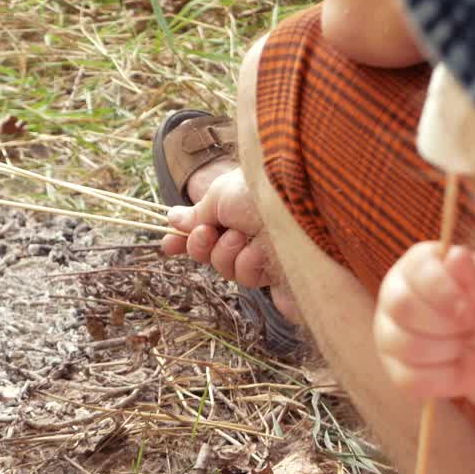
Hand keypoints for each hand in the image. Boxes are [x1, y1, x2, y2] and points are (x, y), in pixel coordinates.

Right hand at [160, 168, 272, 289]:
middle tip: (207, 233)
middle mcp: (249, 229)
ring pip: (225, 267)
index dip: (183, 238)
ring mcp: (263, 252)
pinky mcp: (276, 273)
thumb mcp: (221, 195)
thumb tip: (171, 217)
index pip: (203, 226)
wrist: (306, 212)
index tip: (167, 245)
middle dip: (201, 245)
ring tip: (244, 236)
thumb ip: (197, 213)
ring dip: (227, 252)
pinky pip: (246, 278)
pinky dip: (249, 263)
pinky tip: (262, 251)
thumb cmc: (261, 195)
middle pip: (208, 252)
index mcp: (236, 206)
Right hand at [374, 243, 474, 399]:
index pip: (415, 276)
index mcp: (415, 267)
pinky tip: (455, 364)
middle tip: (469, 326)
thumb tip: (458, 256)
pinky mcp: (395, 368)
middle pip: (403, 308)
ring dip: (448, 349)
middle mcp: (393, 295)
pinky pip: (411, 379)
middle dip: (447, 323)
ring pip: (407, 345)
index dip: (444, 294)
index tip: (470, 310)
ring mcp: (389, 334)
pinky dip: (444, 378)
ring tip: (463, 344)